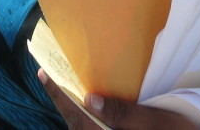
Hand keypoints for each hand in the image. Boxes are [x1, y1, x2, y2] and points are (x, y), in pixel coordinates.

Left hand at [39, 70, 198, 129]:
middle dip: (67, 103)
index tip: (43, 74)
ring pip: (88, 129)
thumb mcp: (156, 122)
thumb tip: (90, 98)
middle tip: (54, 77)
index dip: (59, 95)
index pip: (77, 117)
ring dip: (80, 112)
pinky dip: (93, 120)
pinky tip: (95, 106)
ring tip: (71, 88)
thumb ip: (123, 113)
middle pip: (79, 125)